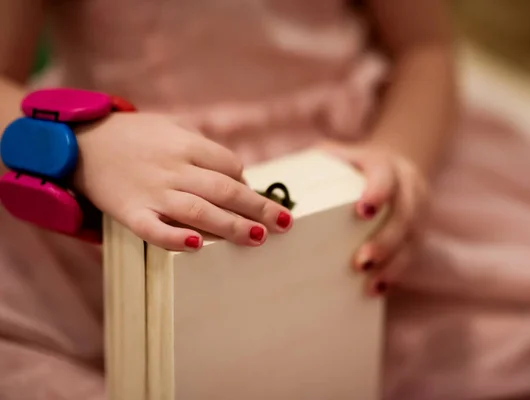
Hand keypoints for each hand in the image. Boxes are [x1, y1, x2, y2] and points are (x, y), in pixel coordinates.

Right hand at [73, 113, 293, 250]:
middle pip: (224, 189)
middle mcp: (173, 168)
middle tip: (285, 224)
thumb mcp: (171, 127)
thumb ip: (202, 147)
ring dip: (231, 226)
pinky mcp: (130, 212)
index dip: (247, 184)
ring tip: (259, 238)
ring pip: (199, 211)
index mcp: (186, 144)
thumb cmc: (134, 136)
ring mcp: (152, 191)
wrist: (81, 141)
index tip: (254, 199)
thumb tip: (238, 175)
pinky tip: (198, 247)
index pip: (230, 166)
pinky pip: (154, 229)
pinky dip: (175, 238)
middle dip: (258, 208)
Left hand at [321, 141, 427, 296]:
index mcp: (387, 166)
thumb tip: (274, 184)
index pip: (386, 177)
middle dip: (384, 240)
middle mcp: (408, 189)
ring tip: (368, 282)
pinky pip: (409, 257)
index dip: (378, 193)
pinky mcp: (415, 235)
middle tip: (360, 261)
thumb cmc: (356, 165)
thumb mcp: (339, 155)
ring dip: (390, 263)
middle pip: (404, 216)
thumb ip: (315, 164)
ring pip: (410, 241)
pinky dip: (393, 274)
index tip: (362, 211)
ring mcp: (416, 214)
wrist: (397, 166)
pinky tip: (375, 289)